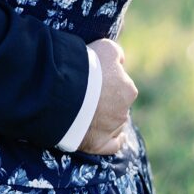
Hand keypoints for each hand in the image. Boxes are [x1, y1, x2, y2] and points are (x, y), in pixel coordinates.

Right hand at [79, 39, 137, 155]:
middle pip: (118, 104)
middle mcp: (124, 112)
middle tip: (88, 92)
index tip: (94, 76)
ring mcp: (111, 130)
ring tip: (89, 110)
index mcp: (128, 90)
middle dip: (108, 99)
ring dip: (107, 117)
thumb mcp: (106, 47)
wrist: (65, 91)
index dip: (107, 79)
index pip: (122, 83)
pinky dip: (112, 140)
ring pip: (115, 123)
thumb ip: (117, 54)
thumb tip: (120, 61)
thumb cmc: (86, 67)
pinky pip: (112, 145)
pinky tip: (114, 137)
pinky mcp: (98, 145)